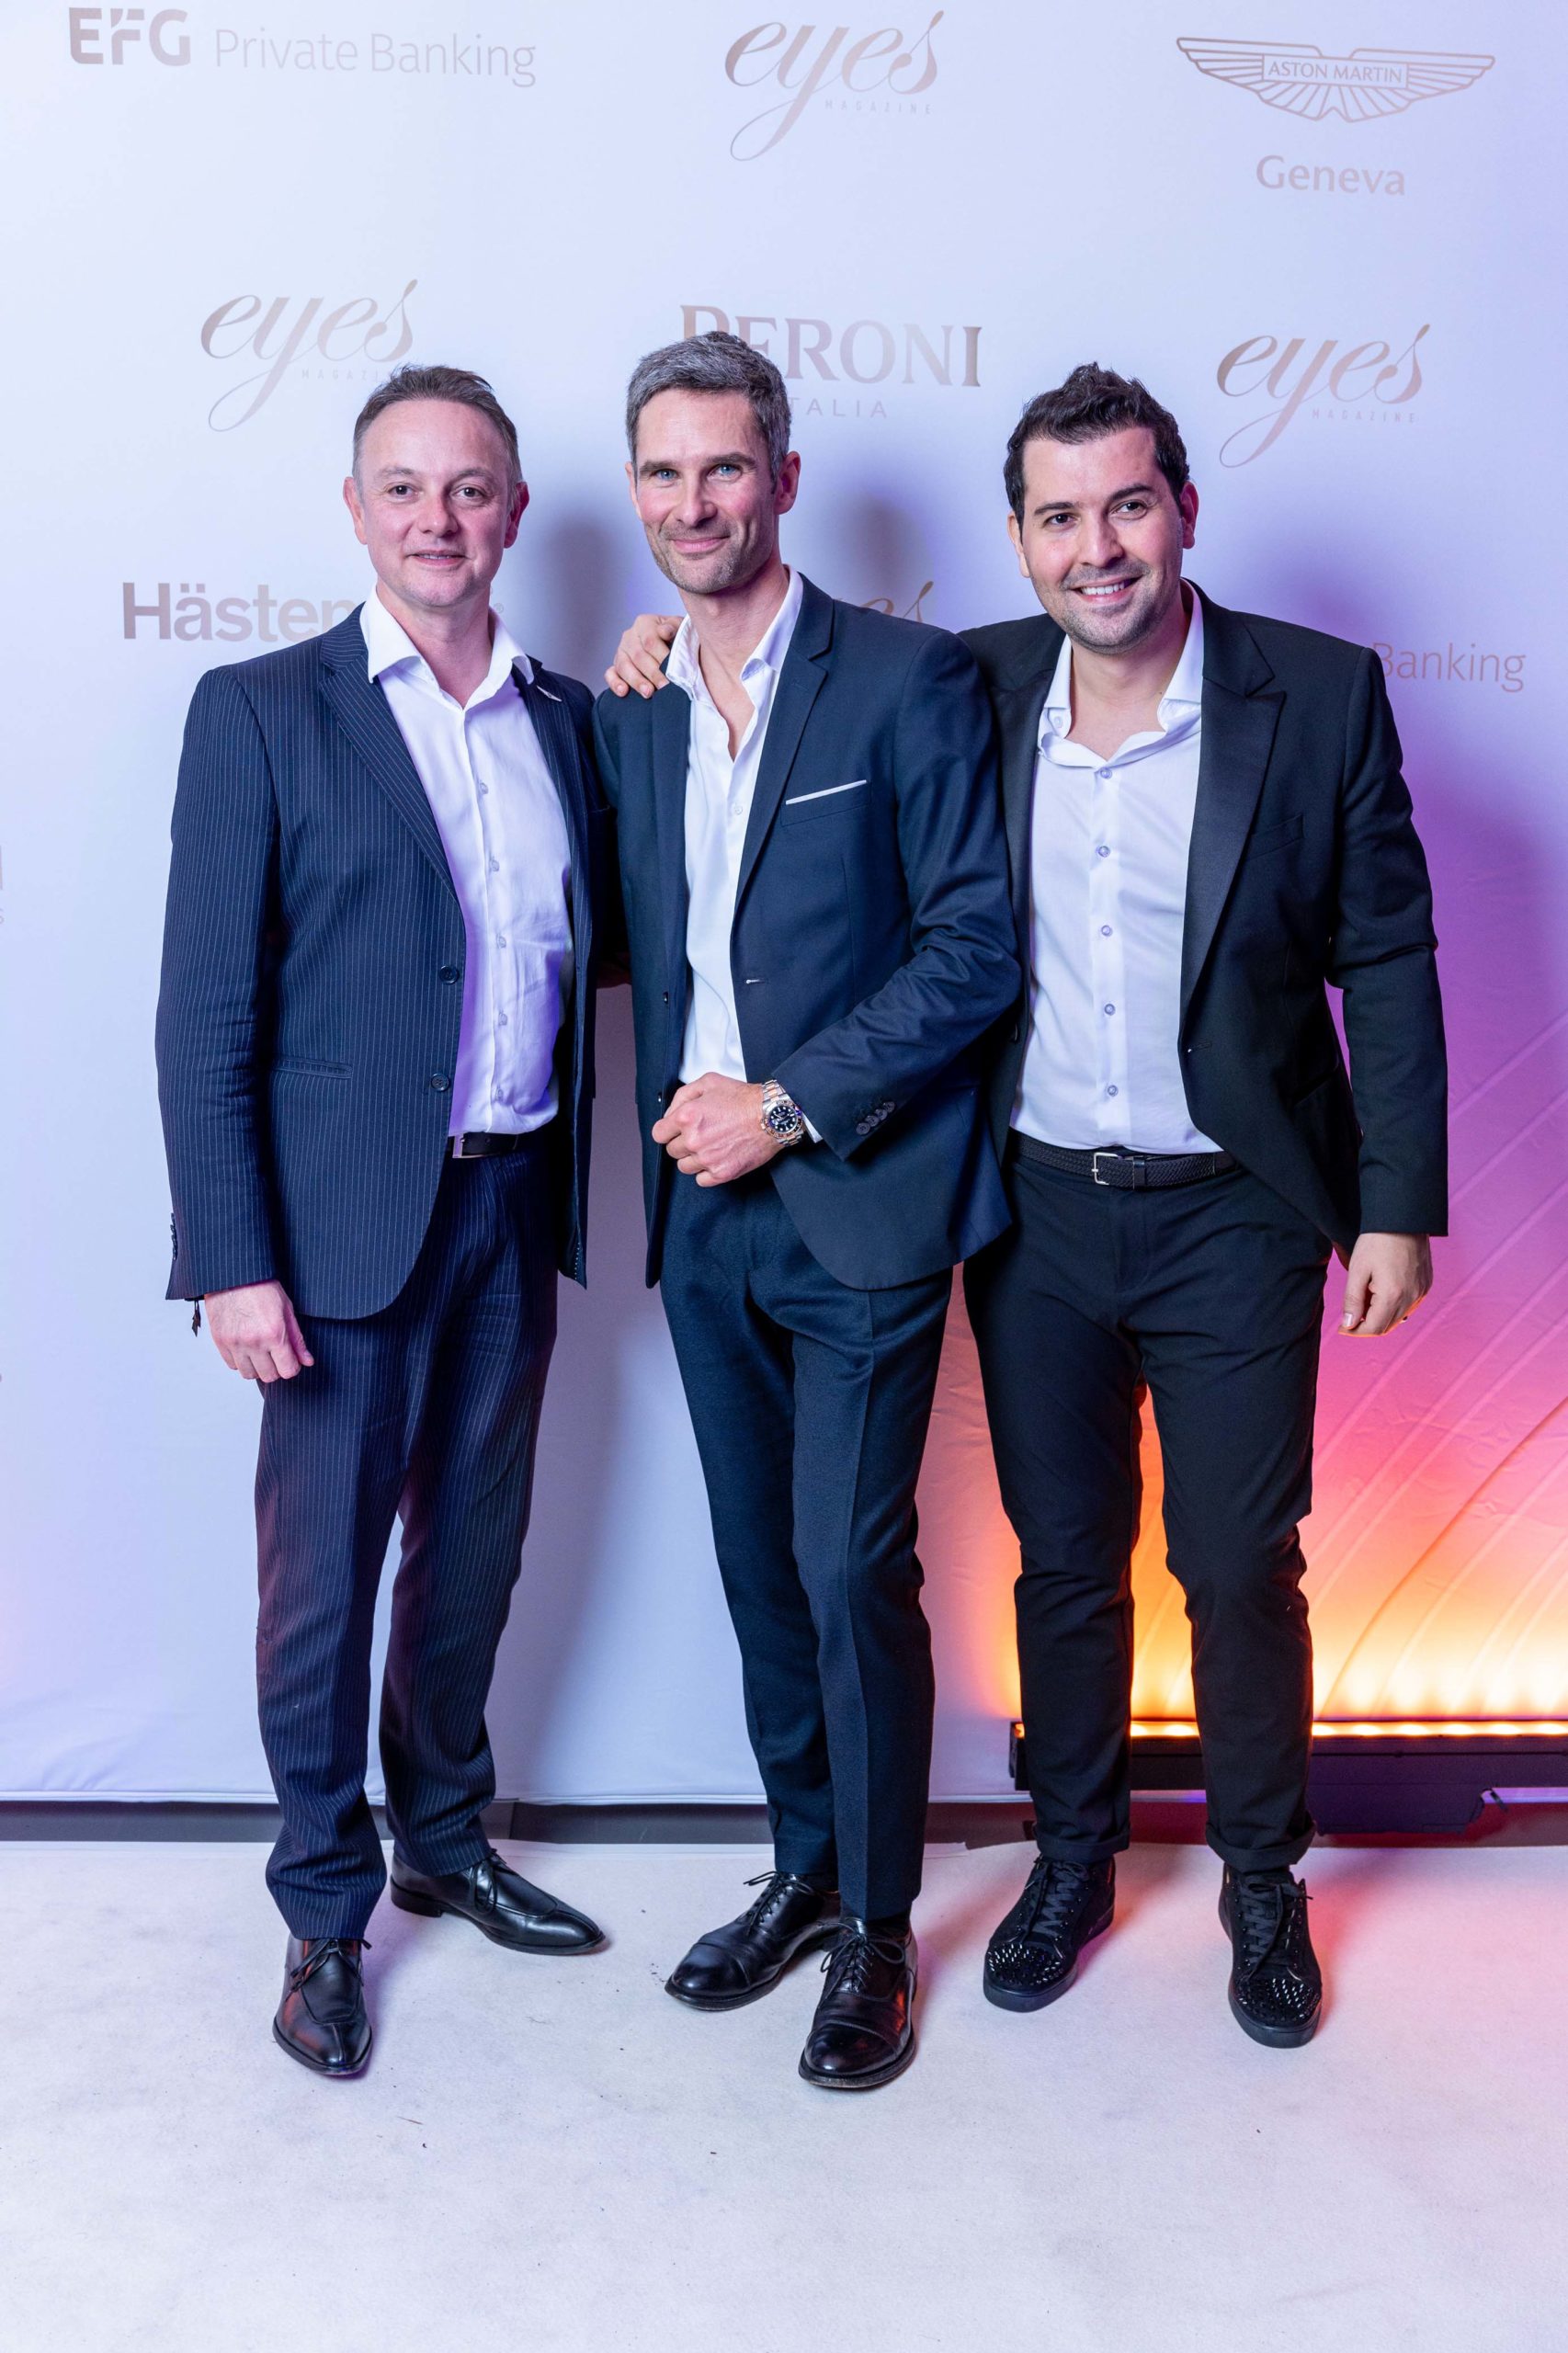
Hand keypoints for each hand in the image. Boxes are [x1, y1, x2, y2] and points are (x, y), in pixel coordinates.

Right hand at [205, 1280, 314, 1381]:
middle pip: (269, 1376)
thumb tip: (307, 1362)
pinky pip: (232, 1365)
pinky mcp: (220, 1341)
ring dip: (257, 1367)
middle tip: (275, 1354)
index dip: (292, 1367)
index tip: (290, 1359)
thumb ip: (297, 1340)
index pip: (288, 1371)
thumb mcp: (287, 1310)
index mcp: (274, 1333)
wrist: (234, 1275)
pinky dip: (240, 1361)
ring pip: (249, 1374)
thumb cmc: (262, 1287)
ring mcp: (234, 1343)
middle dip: (275, 1368)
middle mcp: (253, 1342)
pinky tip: (246, 1347)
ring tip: (260, 1351)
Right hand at [604, 613, 680, 698]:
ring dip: (636, 681)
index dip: (661, 657)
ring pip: (624, 666)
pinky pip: (610, 674)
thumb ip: (674, 627)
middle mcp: (630, 636)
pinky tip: (623, 692)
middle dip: (653, 674)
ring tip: (648, 693)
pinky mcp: (615, 666)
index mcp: (644, 623)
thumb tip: (664, 632)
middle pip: (638, 656)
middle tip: (665, 687)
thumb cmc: (676, 637)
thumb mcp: (679, 627)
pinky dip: (615, 683)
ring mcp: (621, 651)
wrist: (671, 645)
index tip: (673, 672)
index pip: (651, 641)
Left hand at [652, 1075, 782, 1185]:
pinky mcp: (722, 1173)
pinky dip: (706, 1172)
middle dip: (683, 1142)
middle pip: (672, 1151)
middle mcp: (694, 1139)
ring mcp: (707, 1158)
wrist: (772, 1116)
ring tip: (709, 1147)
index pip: (659, 1134)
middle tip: (700, 1135)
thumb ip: (682, 1096)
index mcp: (687, 1117)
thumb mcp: (709, 1082)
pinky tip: (716, 1159)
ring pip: (684, 1167)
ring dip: (693, 1158)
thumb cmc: (744, 1098)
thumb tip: (669, 1114)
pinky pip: (701, 1180)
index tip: (675, 1131)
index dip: (667, 1131)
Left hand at [1337, 1232, 1432, 1336]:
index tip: (1342, 1328)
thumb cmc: (1376, 1241)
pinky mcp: (1426, 1285)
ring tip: (1365, 1298)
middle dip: (1366, 1326)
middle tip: (1350, 1316)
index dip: (1355, 1331)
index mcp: (1393, 1295)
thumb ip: (1353, 1300)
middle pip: (1387, 1326)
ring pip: (1399, 1318)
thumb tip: (1348, 1325)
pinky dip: (1393, 1307)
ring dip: (1380, 1317)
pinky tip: (1381, 1293)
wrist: (1403, 1219)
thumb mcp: (1357, 1270)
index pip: (1373, 1328)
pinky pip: (1409, 1306)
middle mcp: (1412, 1298)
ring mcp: (1422, 1292)